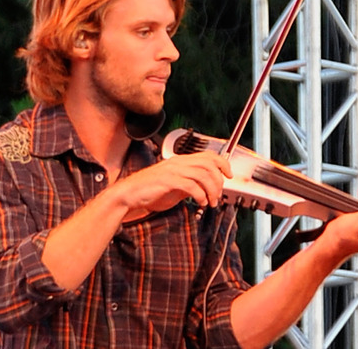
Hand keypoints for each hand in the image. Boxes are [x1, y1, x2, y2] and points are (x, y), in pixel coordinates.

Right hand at [113, 150, 232, 213]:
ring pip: (203, 174)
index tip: (228, 175)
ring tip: (210, 202)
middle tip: (217, 196)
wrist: (128, 195)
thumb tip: (204, 189)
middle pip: (209, 164)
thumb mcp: (174, 187)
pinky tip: (200, 202)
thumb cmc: (148, 191)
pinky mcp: (167, 180)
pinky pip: (191, 185)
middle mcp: (177, 163)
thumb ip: (188, 185)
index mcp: (179, 162)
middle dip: (218, 181)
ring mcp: (172, 170)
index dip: (222, 164)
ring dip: (211, 190)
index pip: (208, 155)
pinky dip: (200, 195)